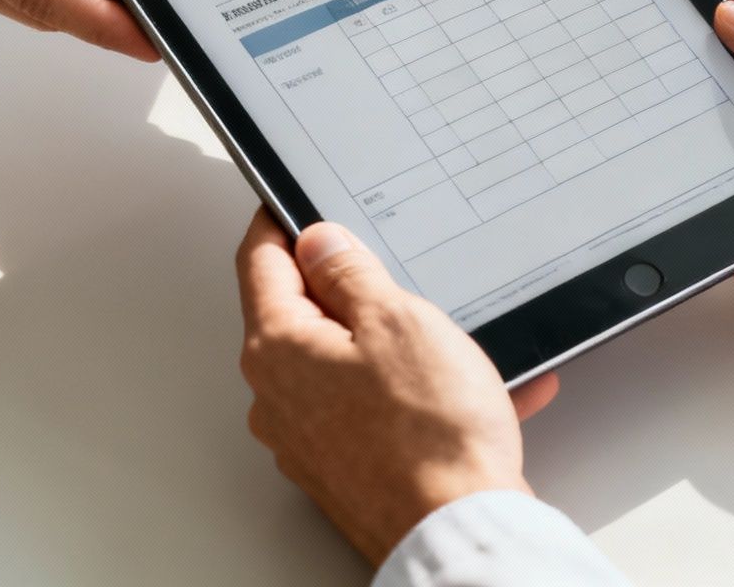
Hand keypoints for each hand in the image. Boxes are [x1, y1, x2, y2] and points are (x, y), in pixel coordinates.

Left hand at [236, 211, 559, 562]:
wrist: (457, 529)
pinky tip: (473, 391)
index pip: (260, 261)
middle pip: (301, 314)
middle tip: (396, 275)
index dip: (283, 223)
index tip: (295, 205)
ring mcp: (308, 438)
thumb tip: (319, 241)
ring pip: (345, 363)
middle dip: (349, 288)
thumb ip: (349, 271)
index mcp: (278, 347)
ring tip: (457, 344)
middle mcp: (278, 396)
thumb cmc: (429, 435)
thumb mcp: (397, 318)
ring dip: (396, 344)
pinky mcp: (343, 468)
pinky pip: (375, 409)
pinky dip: (418, 392)